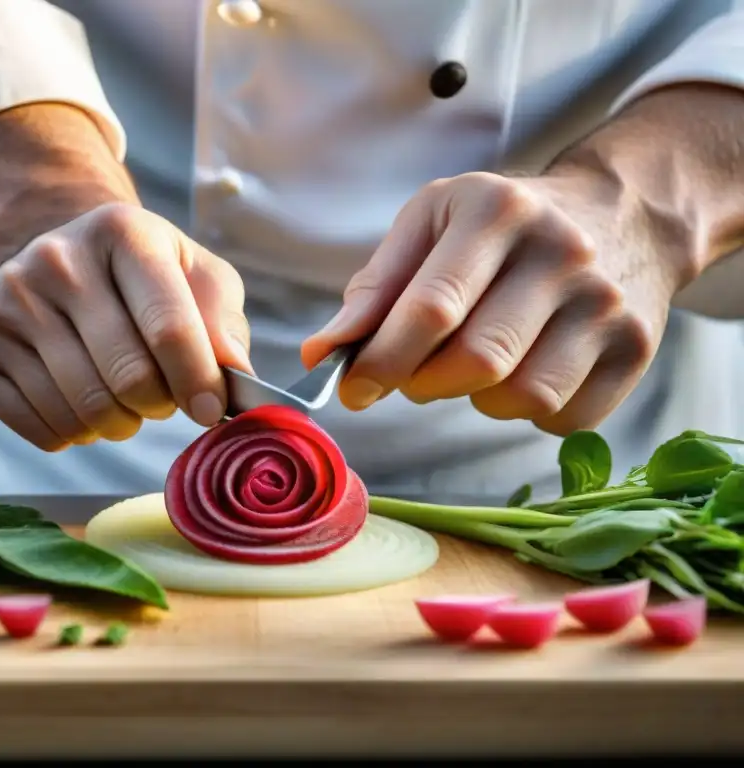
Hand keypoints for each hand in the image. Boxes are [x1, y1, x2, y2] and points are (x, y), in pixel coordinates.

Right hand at [0, 203, 252, 450]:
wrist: (52, 259)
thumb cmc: (138, 276)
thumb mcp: (193, 272)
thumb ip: (223, 320)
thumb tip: (235, 378)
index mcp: (121, 232)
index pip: (169, 326)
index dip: (199, 381)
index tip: (211, 410)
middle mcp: (56, 260)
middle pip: (127, 378)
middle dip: (158, 406)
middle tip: (161, 400)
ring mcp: (6, 302)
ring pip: (83, 411)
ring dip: (117, 425)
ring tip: (122, 401)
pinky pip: (41, 428)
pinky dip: (73, 434)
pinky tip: (80, 403)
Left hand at [302, 170, 689, 434]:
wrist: (622, 214)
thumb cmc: (502, 226)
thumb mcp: (431, 225)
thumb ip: (374, 289)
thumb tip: (320, 357)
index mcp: (497, 211)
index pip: (431, 308)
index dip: (381, 361)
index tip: (351, 388)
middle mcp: (562, 253)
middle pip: (477, 362)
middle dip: (426, 383)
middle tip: (414, 373)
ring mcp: (607, 304)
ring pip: (522, 398)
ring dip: (479, 400)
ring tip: (477, 362)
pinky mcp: (637, 349)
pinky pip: (565, 419)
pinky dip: (529, 413)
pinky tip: (525, 370)